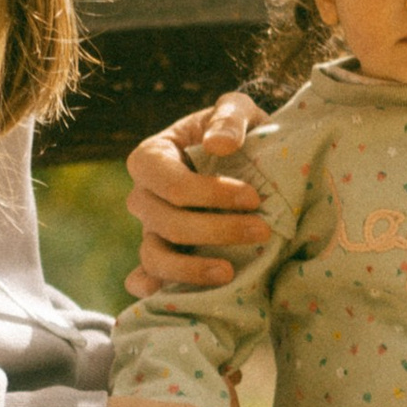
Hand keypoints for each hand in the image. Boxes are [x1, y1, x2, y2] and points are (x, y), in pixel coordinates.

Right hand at [125, 92, 271, 293]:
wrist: (252, 163)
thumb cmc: (240, 133)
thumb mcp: (239, 110)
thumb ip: (230, 117)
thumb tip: (217, 145)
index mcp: (152, 157)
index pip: (168, 183)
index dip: (208, 194)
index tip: (253, 198)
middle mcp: (144, 197)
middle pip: (166, 222)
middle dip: (215, 230)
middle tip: (262, 231)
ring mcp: (151, 230)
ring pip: (155, 256)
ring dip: (190, 269)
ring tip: (230, 273)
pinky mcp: (163, 256)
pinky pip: (146, 277)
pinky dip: (152, 289)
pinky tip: (171, 296)